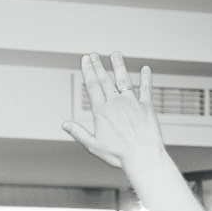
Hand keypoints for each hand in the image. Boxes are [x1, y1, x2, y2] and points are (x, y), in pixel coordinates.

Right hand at [61, 53, 163, 169]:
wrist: (142, 156)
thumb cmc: (118, 154)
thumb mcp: (93, 145)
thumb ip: (78, 133)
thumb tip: (65, 124)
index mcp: (102, 111)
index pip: (92, 86)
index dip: (88, 70)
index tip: (85, 60)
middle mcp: (116, 103)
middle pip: (105, 80)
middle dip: (98, 65)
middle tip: (94, 54)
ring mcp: (132, 102)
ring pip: (124, 79)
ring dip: (119, 66)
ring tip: (115, 54)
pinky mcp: (146, 106)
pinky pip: (146, 88)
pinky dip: (146, 78)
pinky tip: (146, 69)